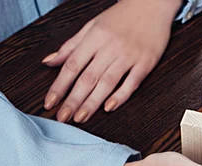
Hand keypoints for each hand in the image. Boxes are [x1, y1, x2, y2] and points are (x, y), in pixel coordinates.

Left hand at [42, 0, 180, 122]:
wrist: (152, 5)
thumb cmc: (122, 16)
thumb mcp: (92, 25)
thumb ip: (71, 45)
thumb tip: (49, 61)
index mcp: (94, 37)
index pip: (72, 65)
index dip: (59, 86)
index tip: (50, 103)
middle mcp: (110, 47)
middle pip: (88, 77)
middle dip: (73, 100)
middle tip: (63, 118)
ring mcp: (129, 56)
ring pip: (107, 82)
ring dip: (92, 102)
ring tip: (81, 118)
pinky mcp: (145, 63)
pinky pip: (132, 82)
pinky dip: (121, 95)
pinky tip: (109, 107)